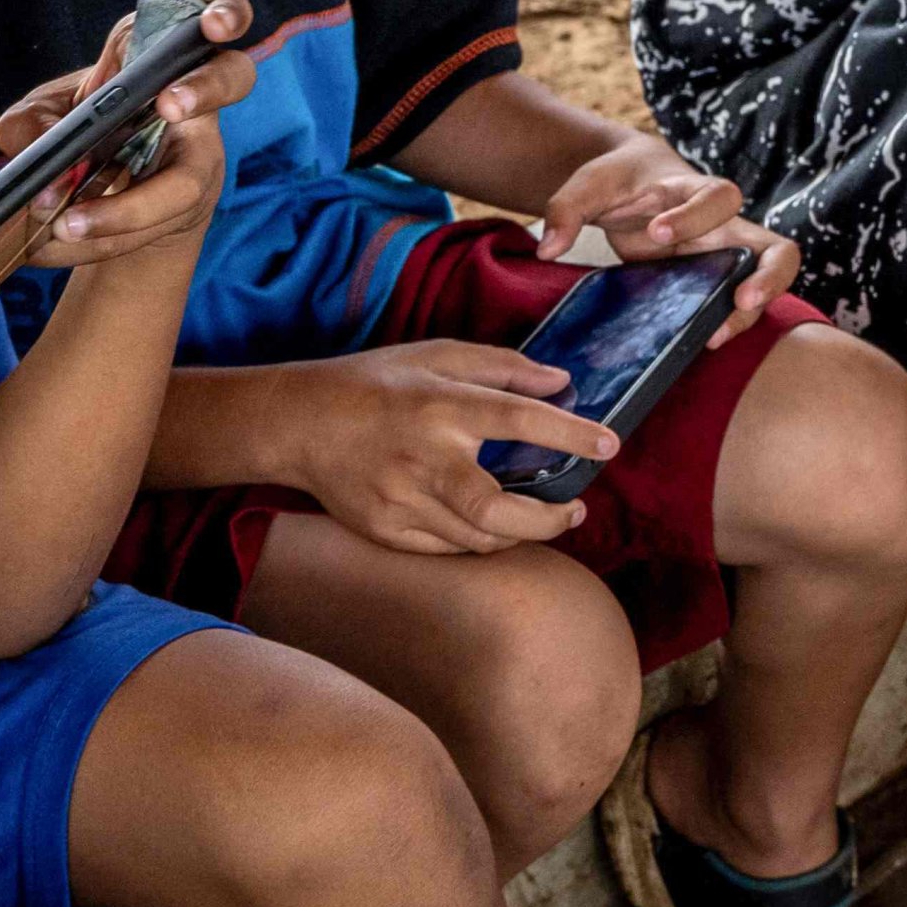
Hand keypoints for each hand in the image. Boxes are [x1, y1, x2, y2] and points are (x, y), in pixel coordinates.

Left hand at [0, 0, 257, 274]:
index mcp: (164, 49)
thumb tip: (39, 162)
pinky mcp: (184, 207)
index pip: (217, 13)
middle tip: (169, 105)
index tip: (213, 26)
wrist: (107, 193)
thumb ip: (32, 124)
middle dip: (206, 89)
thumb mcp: (47, 115)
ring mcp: (198, 154)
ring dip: (127, 210)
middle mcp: (196, 97)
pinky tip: (52, 246)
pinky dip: (98, 239)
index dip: (225, 13)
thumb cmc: (84, 128)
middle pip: (233, 78)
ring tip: (69, 224)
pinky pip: (151, 228)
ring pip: (190, 181)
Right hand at [274, 340, 609, 554]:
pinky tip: (491, 526)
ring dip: (518, 532)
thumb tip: (560, 381)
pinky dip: (477, 541)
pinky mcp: (384, 531)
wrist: (298, 423)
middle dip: (549, 519)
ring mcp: (400, 501)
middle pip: (499, 508)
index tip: (609, 445)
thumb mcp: (437, 356)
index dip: (571, 435)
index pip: (521, 420)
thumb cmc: (374, 383)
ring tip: (541, 517)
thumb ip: (502, 366)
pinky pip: (446, 550)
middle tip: (575, 510)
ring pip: (477, 538)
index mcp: (441, 406)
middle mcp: (423, 458)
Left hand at [535, 131, 800, 337]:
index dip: (693, 217)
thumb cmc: (619, 181)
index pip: (716, 197)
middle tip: (743, 297)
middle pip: (777, 245)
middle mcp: (724, 225)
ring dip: (754, 309)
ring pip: (768, 283)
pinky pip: (739, 303)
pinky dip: (731, 322)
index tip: (657, 233)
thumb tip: (548, 247)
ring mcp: (726, 256)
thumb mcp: (589, 184)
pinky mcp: (716, 280)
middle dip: (768, 274)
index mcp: (694, 189)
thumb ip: (566, 208)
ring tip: (718, 334)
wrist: (633, 182)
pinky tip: (705, 340)